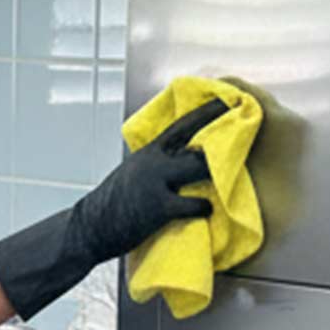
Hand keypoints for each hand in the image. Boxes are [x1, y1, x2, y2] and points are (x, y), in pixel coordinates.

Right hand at [0, 96, 225, 323]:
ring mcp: (155, 183)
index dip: (206, 113)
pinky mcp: (158, 208)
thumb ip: (155, 165)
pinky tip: (208, 210)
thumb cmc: (111, 205)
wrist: (88, 228)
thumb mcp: (132, 174)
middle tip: (241, 139)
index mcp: (148, 152)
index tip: (227, 101)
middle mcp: (152, 162)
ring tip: (229, 177)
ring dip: (217, 173)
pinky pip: (193, 204)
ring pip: (197, 168)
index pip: (182, 125)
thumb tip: (183, 164)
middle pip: (196, 144)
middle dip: (219, 143)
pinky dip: (204, 207)